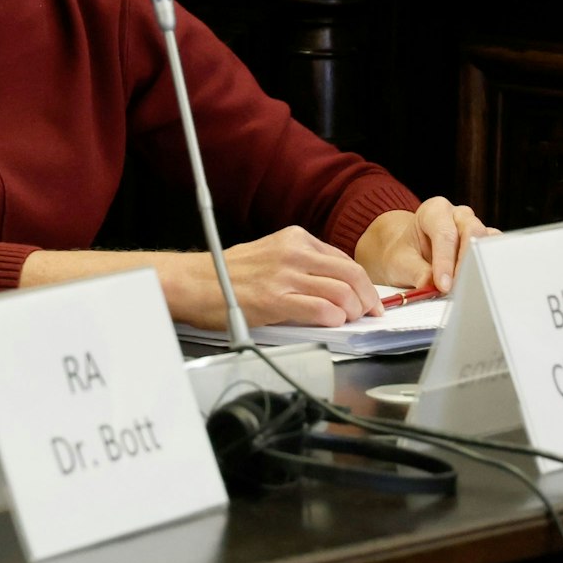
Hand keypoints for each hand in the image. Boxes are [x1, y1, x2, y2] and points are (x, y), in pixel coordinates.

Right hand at [161, 225, 380, 329]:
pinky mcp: (276, 300)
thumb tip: (333, 286)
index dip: (363, 283)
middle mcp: (293, 252)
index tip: (368, 298)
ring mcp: (285, 275)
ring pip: (343, 292)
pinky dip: (335, 320)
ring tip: (350, 321)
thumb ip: (301, 264)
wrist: (193, 282)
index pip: (344, 260)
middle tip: (369, 313)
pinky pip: (322, 311)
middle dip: (368, 298)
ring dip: (354, 311)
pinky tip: (331, 324)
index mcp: (294, 238)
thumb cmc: (226, 274)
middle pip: (352, 274)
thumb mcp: (269, 254)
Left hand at [354, 197, 493, 293]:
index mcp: (434, 210)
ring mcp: (475, 226)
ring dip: (479, 265)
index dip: (445, 261)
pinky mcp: (486, 242)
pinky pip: (494, 251)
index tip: (444, 285)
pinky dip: (488, 267)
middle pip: (471, 232)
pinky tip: (481, 283)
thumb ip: (416, 273)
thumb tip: (430, 285)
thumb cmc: (405, 254)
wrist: (410, 253)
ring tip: (468, 288)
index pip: (444, 233)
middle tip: (458, 288)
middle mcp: (458, 214)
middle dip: (465, 262)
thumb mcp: (401, 263)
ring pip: (486, 240)